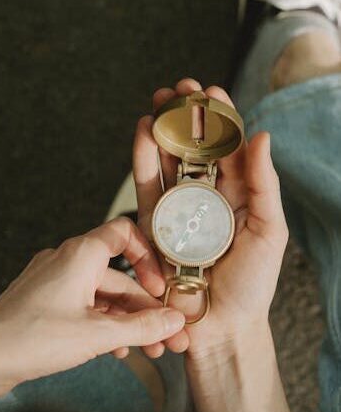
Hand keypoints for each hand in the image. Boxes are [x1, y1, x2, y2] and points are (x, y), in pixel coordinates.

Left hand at [0, 217, 184, 396]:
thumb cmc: (31, 337)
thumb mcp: (97, 334)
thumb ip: (141, 327)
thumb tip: (173, 321)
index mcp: (80, 254)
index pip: (124, 234)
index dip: (148, 256)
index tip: (160, 287)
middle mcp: (68, 260)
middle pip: (119, 277)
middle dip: (146, 309)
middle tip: (168, 336)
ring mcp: (55, 280)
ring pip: (103, 295)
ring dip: (127, 321)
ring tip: (149, 349)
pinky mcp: (47, 300)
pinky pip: (85, 306)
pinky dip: (103, 324)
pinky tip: (116, 349)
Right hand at [132, 77, 288, 358]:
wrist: (219, 324)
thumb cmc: (251, 283)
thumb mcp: (268, 231)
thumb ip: (264, 184)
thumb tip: (262, 136)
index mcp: (237, 194)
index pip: (228, 147)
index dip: (219, 117)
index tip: (212, 90)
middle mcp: (204, 196)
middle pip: (193, 147)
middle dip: (185, 116)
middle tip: (179, 88)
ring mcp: (177, 207)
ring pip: (167, 160)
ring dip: (162, 128)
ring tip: (159, 102)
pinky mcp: (154, 222)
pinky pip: (147, 185)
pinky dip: (143, 157)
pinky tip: (144, 132)